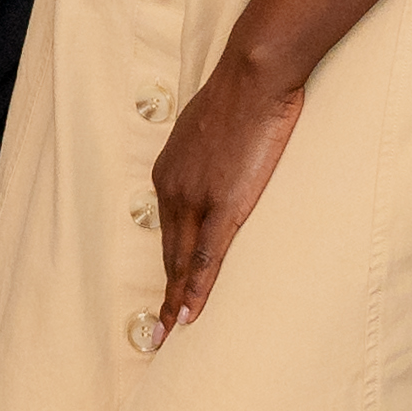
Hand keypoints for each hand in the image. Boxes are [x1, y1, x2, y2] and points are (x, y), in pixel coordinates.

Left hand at [145, 51, 306, 341]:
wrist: (254, 76)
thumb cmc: (243, 94)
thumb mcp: (214, 127)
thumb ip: (210, 154)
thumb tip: (221, 163)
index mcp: (169, 170)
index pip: (168, 228)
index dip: (167, 263)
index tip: (164, 290)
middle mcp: (172, 188)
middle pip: (168, 251)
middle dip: (164, 292)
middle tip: (157, 330)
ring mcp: (194, 199)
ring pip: (180, 262)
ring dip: (175, 301)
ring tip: (169, 334)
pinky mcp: (221, 206)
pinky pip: (204, 259)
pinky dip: (194, 290)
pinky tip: (188, 315)